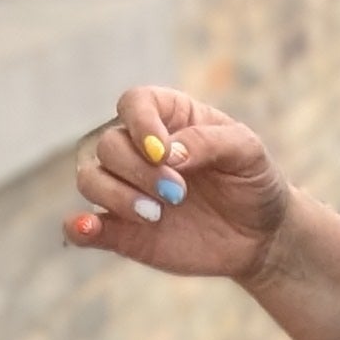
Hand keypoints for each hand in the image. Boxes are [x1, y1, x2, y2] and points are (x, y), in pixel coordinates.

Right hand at [63, 85, 291, 282]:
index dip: (141, 124)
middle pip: (108, 145)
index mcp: (167, 118)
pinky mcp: (122, 231)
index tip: (164, 153)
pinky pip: (82, 227)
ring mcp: (126, 189)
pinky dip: (79, 227)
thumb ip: (209, 141)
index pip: (133, 103)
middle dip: (139, 170)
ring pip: (89, 179)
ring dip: (116, 196)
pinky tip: (88, 228)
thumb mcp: (247, 151)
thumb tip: (167, 154)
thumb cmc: (254, 182)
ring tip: (156, 215)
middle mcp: (137, 150)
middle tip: (178, 194)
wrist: (261, 236)